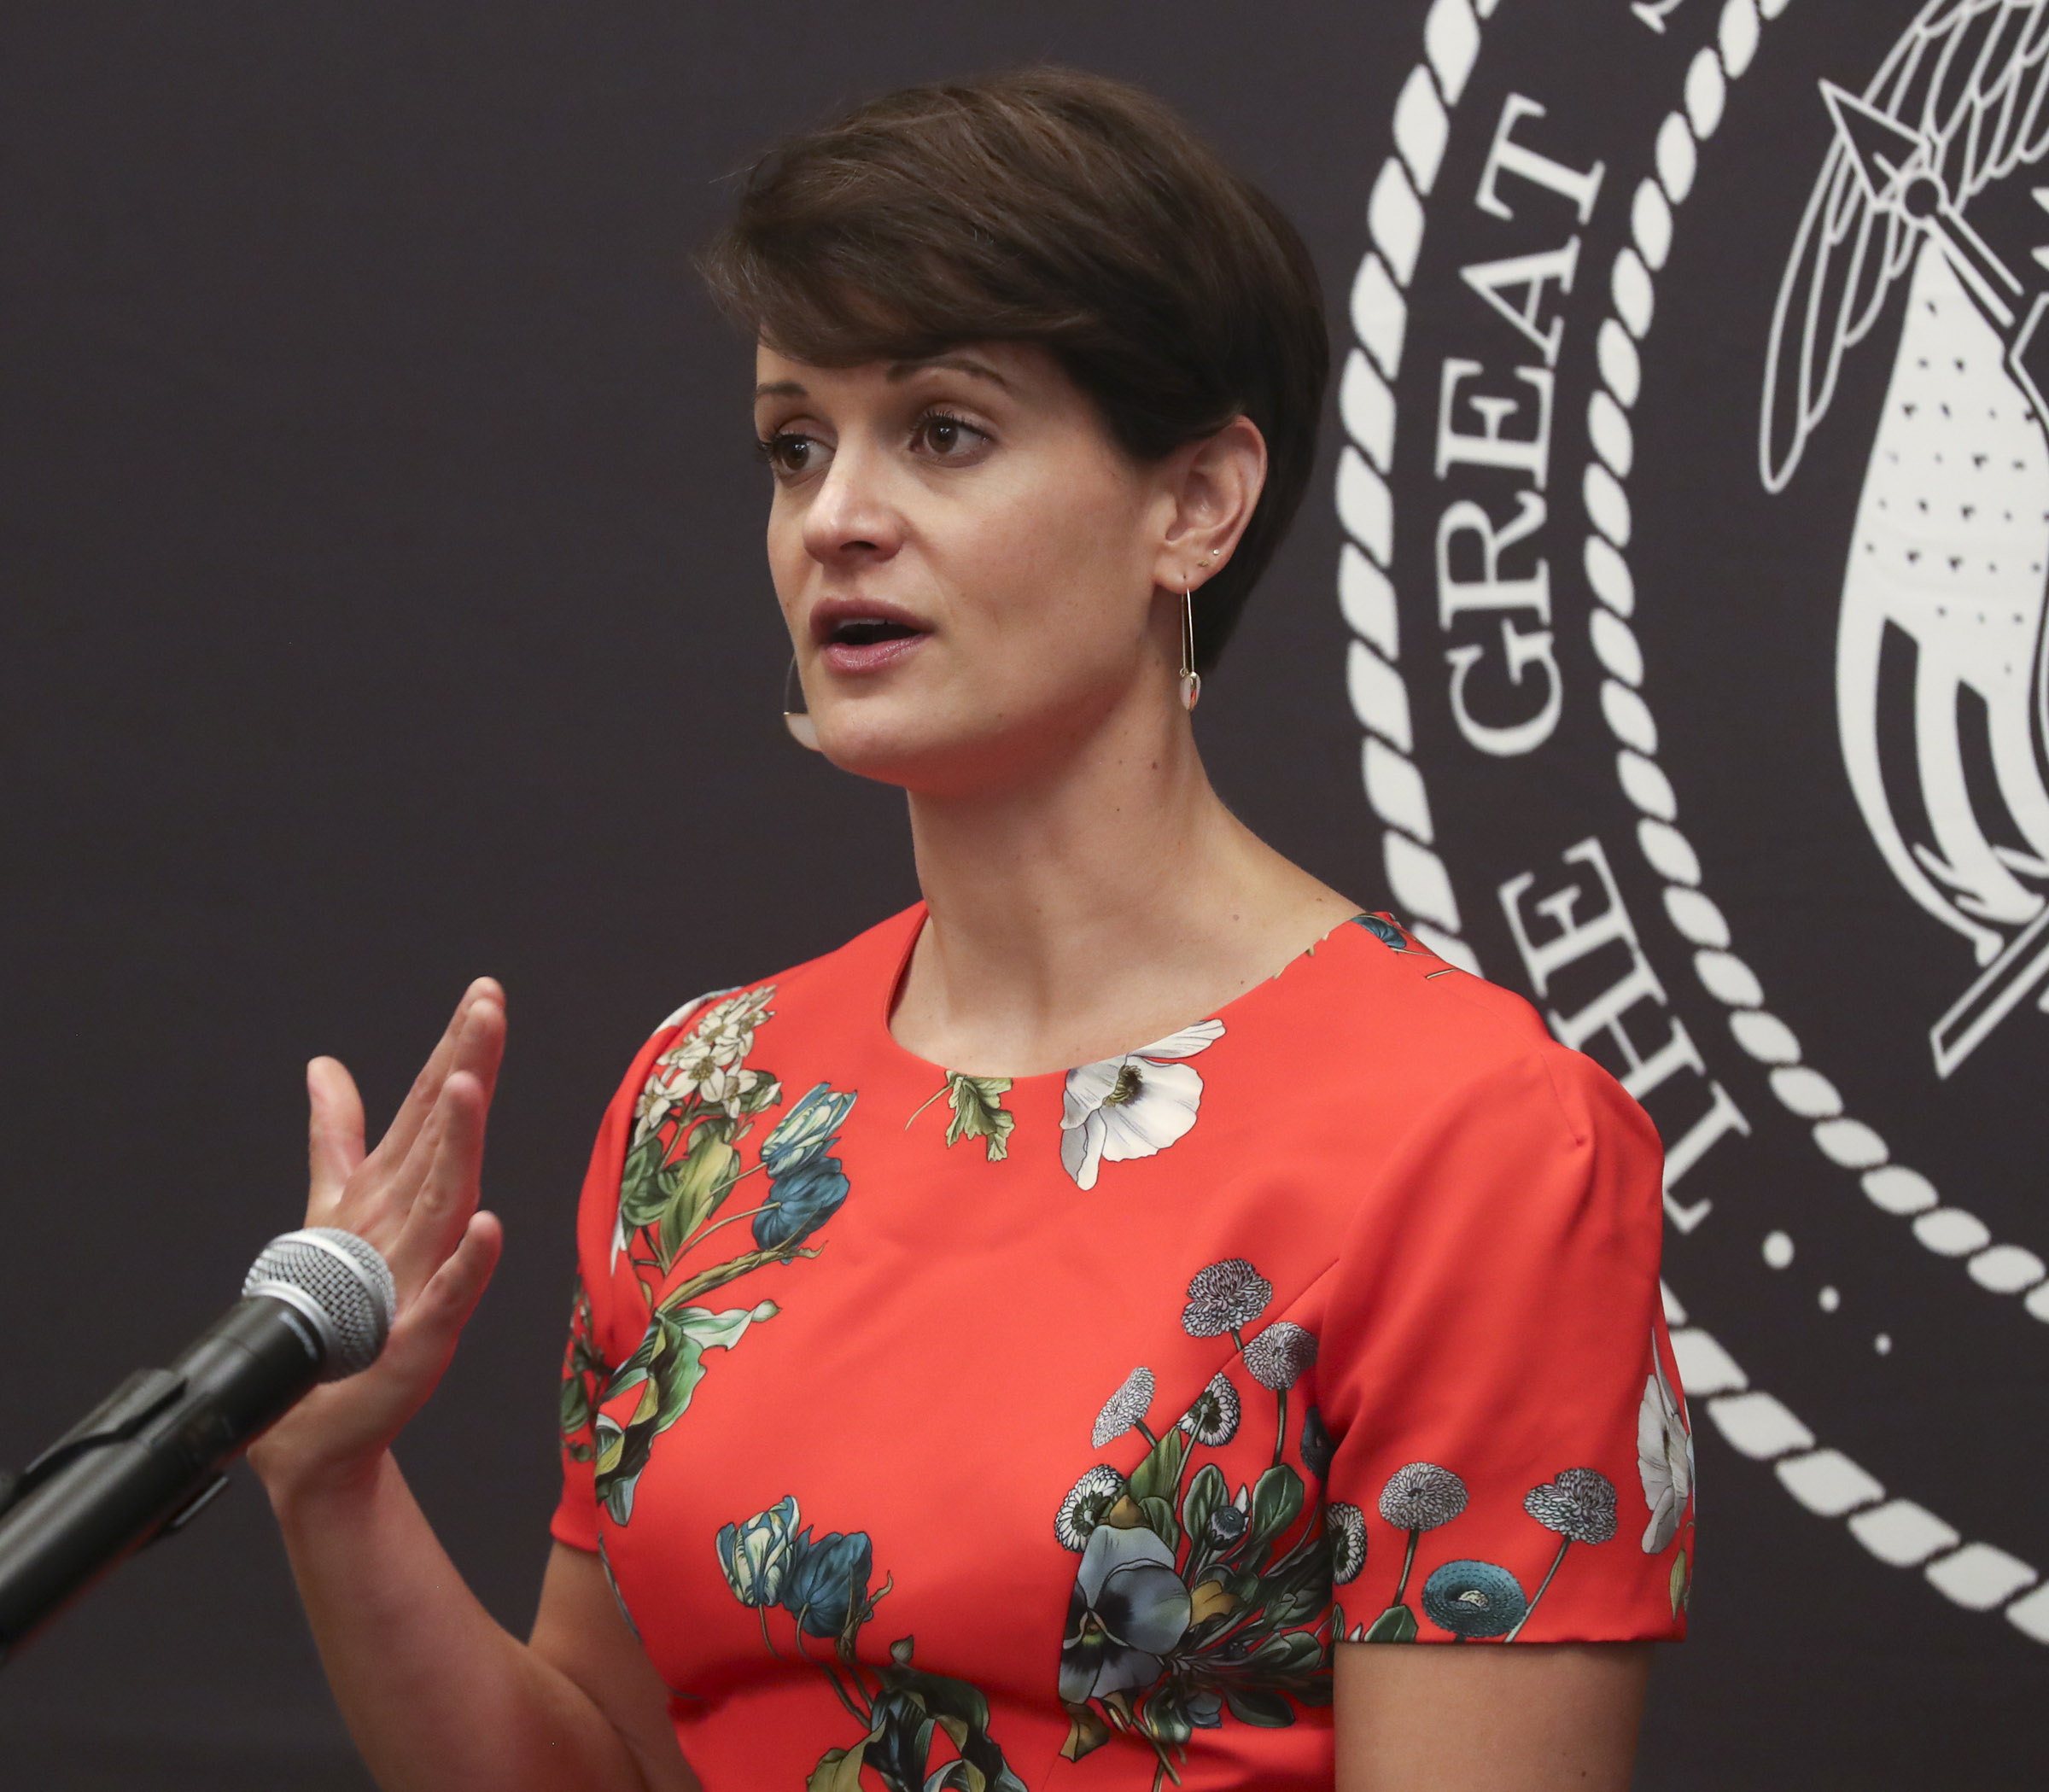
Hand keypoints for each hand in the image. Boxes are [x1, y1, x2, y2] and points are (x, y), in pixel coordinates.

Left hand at [248, 979, 507, 1506]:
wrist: (316, 1418)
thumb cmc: (341, 1312)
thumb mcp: (333, 1203)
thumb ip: (337, 1133)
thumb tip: (324, 1066)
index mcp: (396, 1189)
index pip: (431, 1105)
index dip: (455, 1048)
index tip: (482, 994)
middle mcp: (418, 1223)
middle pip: (445, 1134)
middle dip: (469, 1067)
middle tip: (489, 1008)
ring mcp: (426, 1275)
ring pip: (446, 1197)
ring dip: (460, 1143)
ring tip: (470, 1086)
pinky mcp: (423, 1333)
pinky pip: (449, 1293)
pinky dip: (470, 1262)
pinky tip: (488, 1228)